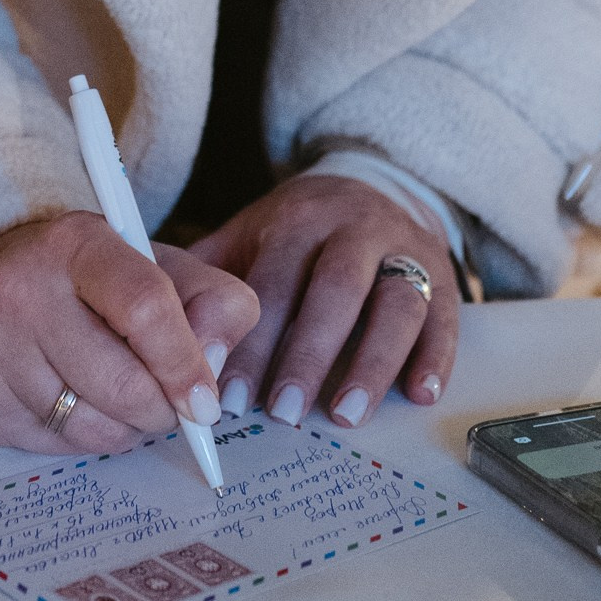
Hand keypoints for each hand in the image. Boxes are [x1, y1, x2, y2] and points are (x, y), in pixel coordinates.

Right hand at [0, 211, 259, 455]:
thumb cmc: (90, 275)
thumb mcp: (158, 264)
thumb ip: (212, 301)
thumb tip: (214, 364)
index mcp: (77, 244)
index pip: (145, 309)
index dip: (185, 364)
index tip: (204, 402)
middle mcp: (21, 290)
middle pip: (122, 385)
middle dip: (162, 409)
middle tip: (169, 402)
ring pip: (92, 427)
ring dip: (127, 429)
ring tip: (125, 398)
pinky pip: (57, 447)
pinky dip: (86, 438)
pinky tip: (82, 402)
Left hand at [187, 174, 459, 423]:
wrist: (377, 185)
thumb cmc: (300, 230)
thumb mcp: (251, 233)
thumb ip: (209, 272)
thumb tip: (153, 323)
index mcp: (299, 220)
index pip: (273, 283)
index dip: (253, 341)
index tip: (229, 396)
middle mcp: (356, 229)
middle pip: (336, 291)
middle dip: (309, 355)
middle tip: (283, 413)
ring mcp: (406, 250)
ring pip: (397, 303)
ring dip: (373, 363)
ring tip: (344, 415)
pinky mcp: (443, 275)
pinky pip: (446, 315)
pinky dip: (437, 357)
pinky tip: (420, 394)